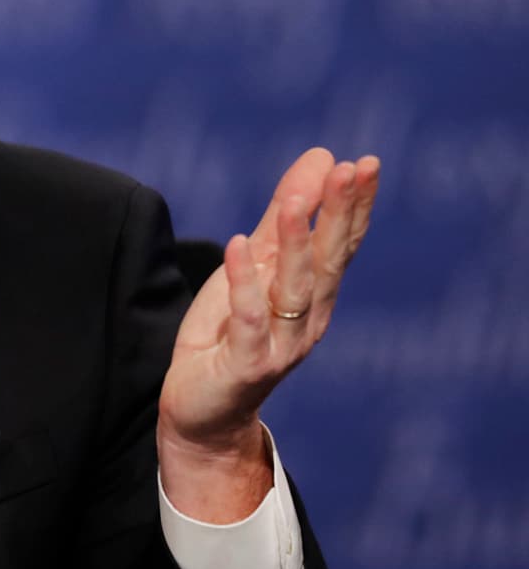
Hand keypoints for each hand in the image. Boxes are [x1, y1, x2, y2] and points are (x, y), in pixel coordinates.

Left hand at [156, 148, 379, 520]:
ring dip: (296, 243)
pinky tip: (236, 246)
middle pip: (329, 261)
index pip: (340, 243)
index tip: (366, 164)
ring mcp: (281, 343)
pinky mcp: (247, 363)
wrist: (202, 410)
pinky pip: (248, 319)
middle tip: (353, 170)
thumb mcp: (254, 266)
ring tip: (293, 202)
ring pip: (293, 288)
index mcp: (314, 294)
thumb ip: (281, 218)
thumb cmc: (230, 332)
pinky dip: (243, 283)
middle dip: (340, 215)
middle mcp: (307, 318)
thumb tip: (320, 158)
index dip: (353, 206)